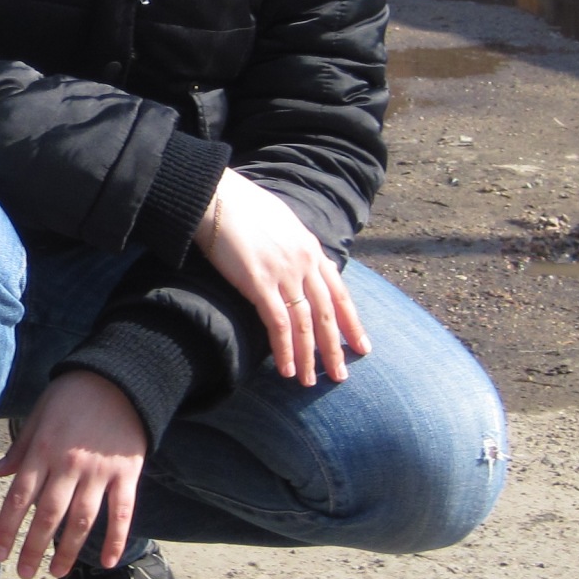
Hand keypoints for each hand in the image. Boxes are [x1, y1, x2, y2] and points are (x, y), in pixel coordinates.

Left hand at [0, 371, 147, 578]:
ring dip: (68, 550)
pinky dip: (115, 538)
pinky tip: (107, 561)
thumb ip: (20, 449)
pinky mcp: (127, 473)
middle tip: (24, 572)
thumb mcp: (38, 415)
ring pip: (82, 520)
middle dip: (33, 548)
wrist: (119, 378)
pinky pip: (122, 512)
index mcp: (43, 451)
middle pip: (48, 516)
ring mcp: (100, 472)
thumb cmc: (72, 396)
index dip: (7, 530)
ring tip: (57, 572)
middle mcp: (69, 465)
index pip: (19, 499)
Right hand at [195, 168, 370, 384]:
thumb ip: (296, 247)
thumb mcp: (282, 223)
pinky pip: (279, 324)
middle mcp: (304, 263)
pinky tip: (288, 369)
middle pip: (327, 313)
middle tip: (341, 376)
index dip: (352, 322)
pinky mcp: (259, 283)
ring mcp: (284, 273)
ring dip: (310, 356)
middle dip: (336, 348)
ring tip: (312, 382)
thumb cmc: (241, 206)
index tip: (361, 346)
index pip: (340, 292)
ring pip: (306, 324)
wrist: (216, 196)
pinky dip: (285, 350)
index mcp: (311, 248)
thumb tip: (302, 263)